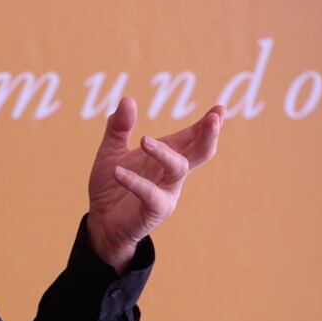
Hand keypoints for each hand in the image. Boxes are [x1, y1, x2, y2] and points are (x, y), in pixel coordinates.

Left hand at [87, 97, 223, 272]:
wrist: (101, 221)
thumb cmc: (112, 186)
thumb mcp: (111, 153)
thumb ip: (118, 128)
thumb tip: (127, 99)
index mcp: (166, 156)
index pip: (192, 137)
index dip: (207, 124)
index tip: (219, 109)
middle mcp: (171, 173)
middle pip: (199, 152)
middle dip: (208, 135)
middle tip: (213, 119)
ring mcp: (167, 192)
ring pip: (178, 169)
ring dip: (164, 152)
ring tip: (144, 139)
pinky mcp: (155, 211)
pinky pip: (150, 194)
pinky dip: (135, 182)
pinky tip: (118, 172)